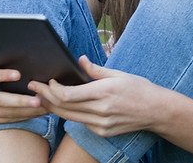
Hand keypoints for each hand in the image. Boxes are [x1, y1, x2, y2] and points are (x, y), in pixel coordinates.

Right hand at [0, 64, 48, 126]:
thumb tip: (23, 60)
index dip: (3, 75)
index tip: (18, 74)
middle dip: (20, 101)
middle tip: (38, 100)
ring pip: (5, 113)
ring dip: (26, 112)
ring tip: (44, 107)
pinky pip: (5, 120)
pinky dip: (21, 117)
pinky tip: (35, 114)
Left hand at [32, 57, 164, 137]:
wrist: (157, 111)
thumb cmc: (140, 89)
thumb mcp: (120, 74)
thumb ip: (96, 70)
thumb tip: (79, 60)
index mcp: (105, 92)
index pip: (68, 94)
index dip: (53, 89)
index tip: (47, 80)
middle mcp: (101, 110)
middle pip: (64, 107)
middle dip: (46, 96)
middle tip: (35, 87)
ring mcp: (101, 124)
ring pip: (68, 117)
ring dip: (53, 107)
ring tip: (43, 97)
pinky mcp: (102, 132)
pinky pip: (80, 122)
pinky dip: (70, 114)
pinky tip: (64, 106)